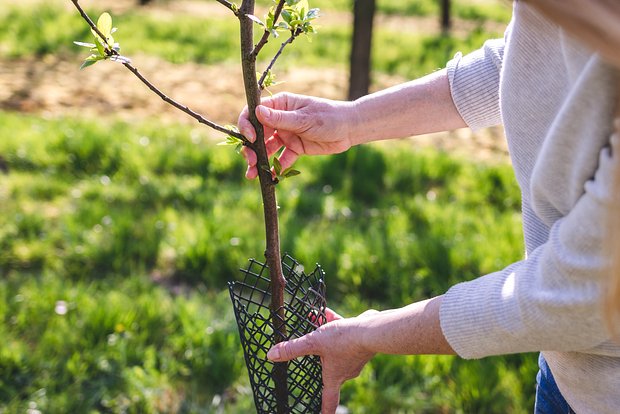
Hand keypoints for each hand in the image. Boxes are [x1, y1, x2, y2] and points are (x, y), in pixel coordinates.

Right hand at [237, 92, 356, 178]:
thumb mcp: (304, 119)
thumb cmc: (328, 117)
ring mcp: (287, 134)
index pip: (254, 112)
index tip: (250, 138)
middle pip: (257, 133)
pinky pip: (282, 159)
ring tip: (252, 174)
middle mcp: (280, 119)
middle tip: (250, 161)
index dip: (247, 125)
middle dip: (251, 148)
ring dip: (259, 160)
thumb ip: (281, 119)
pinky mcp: (295, 148)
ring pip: (267, 148)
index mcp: (280, 105)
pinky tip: (269, 178)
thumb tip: (257, 112)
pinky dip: (275, 168)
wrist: (349, 129)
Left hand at [267, 308, 377, 413]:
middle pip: (330, 370)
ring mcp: (354, 356)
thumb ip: (293, 349)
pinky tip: (325, 312)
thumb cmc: (344, 340)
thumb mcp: (314, 342)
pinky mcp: (360, 342)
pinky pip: (343, 334)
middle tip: (311, 353)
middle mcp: (346, 370)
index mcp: (334, 377)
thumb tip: (271, 355)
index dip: (325, 411)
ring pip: (335, 348)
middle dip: (320, 361)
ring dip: (324, 338)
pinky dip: (333, 325)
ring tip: (313, 323)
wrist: (372, 329)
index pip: (329, 401)